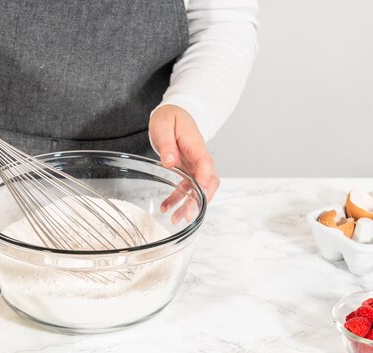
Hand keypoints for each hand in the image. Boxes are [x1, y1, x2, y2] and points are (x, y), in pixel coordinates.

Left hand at [149, 105, 219, 222]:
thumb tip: (170, 161)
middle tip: (189, 214)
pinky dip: (178, 200)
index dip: (204, 177)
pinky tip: (166, 208)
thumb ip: (167, 143)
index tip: (199, 190)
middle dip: (201, 199)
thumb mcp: (163, 125)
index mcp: (195, 144)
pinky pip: (186, 188)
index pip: (205, 162)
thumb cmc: (169, 117)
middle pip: (209, 181)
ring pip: (198, 188)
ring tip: (176, 219)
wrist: (173, 113)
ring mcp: (195, 165)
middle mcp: (199, 157)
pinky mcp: (187, 170)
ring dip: (189, 205)